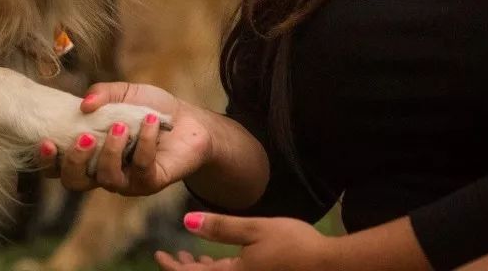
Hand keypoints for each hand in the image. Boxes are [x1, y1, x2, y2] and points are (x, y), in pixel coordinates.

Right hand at [37, 82, 213, 195]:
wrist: (188, 120)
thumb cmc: (149, 108)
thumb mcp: (123, 93)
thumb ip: (101, 93)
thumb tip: (84, 104)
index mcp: (88, 153)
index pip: (58, 167)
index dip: (47, 161)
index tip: (46, 141)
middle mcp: (102, 172)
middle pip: (75, 182)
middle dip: (75, 161)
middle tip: (86, 137)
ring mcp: (127, 181)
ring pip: (107, 179)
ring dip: (111, 151)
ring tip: (121, 126)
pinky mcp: (151, 182)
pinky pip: (141, 169)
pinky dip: (144, 143)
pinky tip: (149, 123)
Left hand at [155, 213, 335, 270]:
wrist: (330, 266)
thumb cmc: (294, 244)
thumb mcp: (255, 229)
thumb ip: (221, 227)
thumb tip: (186, 222)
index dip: (172, 266)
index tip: (158, 254)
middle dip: (184, 269)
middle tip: (170, 254)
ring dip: (201, 270)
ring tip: (191, 255)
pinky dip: (218, 270)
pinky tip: (218, 259)